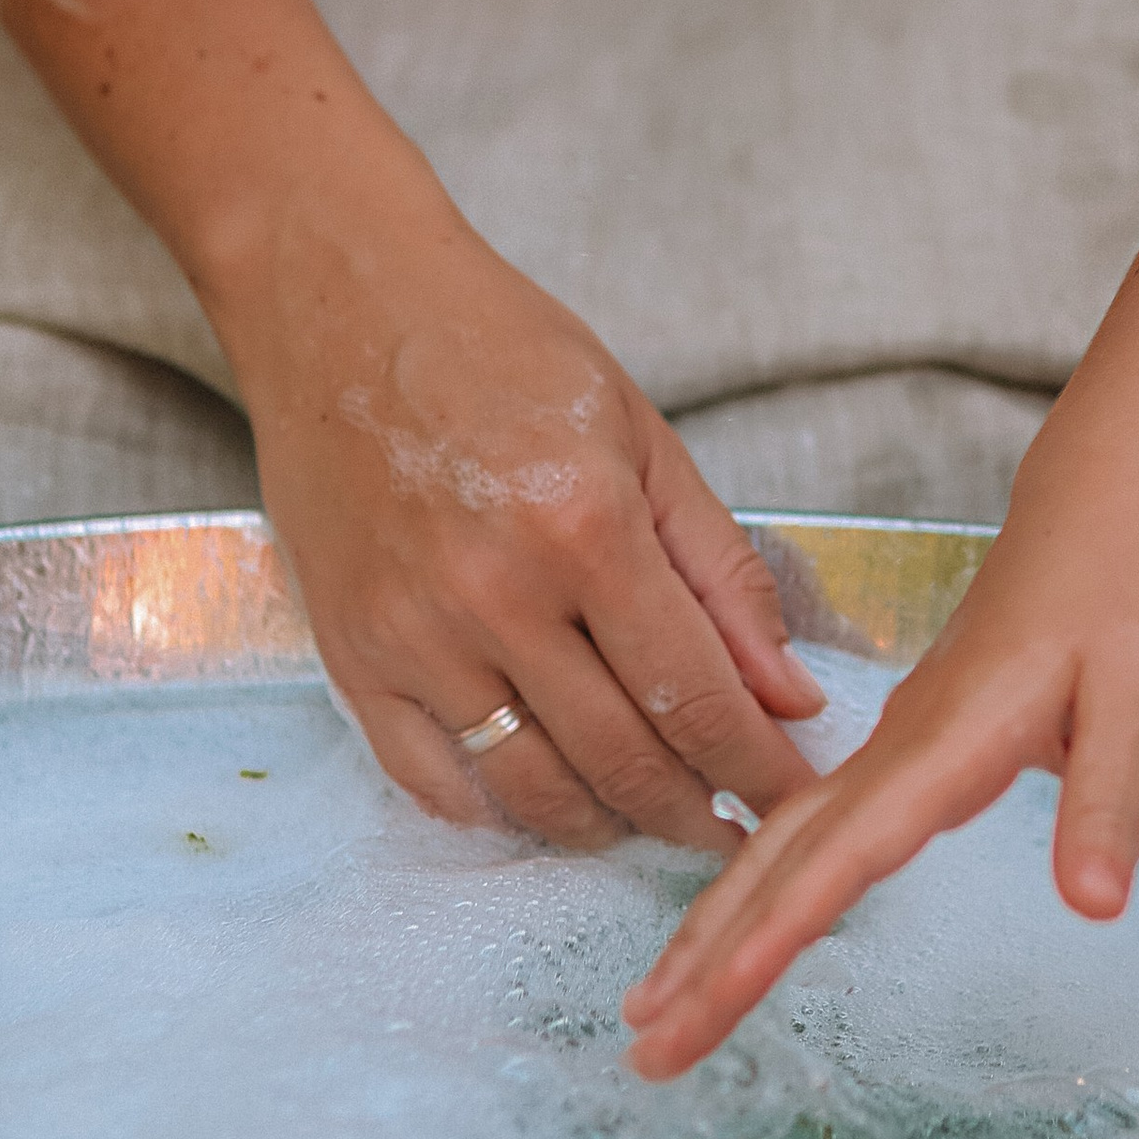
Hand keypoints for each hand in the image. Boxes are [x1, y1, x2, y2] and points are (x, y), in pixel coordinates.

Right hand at [231, 191, 822, 852]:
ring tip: (647, 821)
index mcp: (586, 530)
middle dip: (694, 815)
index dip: (757, 770)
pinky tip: (540, 800)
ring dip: (602, 828)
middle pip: (619, 761)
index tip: (796, 804)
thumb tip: (786, 695)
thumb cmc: (502, 352)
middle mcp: (496, 596)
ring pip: (528, 789)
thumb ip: (722, 573)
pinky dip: (494, 810)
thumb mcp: (643, 438)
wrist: (343, 304)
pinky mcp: (349, 655)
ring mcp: (413, 635)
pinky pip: (429, 779)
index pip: (695, 697)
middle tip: (736, 834)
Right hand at [622, 511, 1138, 1075]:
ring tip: (650, 1011)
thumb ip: (1110, 800)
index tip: (718, 1000)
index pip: (850, 853)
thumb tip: (1096, 907)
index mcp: (949, 739)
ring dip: (710, 931)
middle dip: (709, 959)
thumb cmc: (1120, 598)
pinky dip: (749, 890)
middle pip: (783, 864)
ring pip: (777, 848)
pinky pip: (802, 832)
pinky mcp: (896, 754)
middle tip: (644, 1049)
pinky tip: (724, 932)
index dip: (781, 930)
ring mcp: (887, 750)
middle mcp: (897, 748)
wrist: (1093, 518)